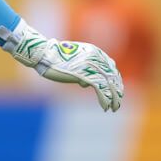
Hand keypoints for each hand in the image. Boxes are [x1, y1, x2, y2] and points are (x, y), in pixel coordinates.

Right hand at [2, 20, 123, 111]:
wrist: (43, 54)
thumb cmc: (53, 57)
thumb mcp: (72, 59)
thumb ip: (82, 68)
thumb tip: (84, 84)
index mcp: (95, 52)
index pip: (111, 67)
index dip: (116, 81)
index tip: (116, 91)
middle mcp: (96, 58)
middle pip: (113, 77)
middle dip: (117, 91)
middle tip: (117, 103)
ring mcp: (91, 66)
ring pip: (109, 84)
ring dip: (113, 98)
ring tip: (114, 108)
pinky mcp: (85, 75)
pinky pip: (100, 89)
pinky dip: (105, 99)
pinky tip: (105, 107)